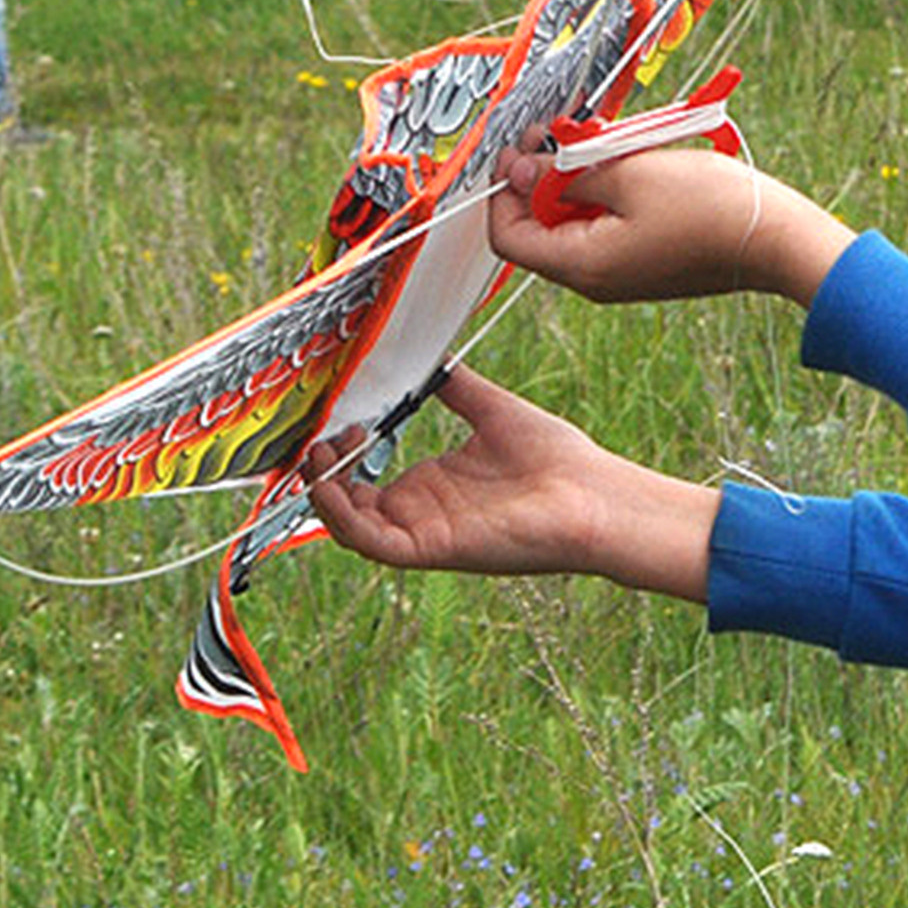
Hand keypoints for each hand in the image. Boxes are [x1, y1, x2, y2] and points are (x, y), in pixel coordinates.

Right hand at [302, 366, 716, 599]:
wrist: (592, 493)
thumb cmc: (555, 459)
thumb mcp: (494, 411)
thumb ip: (459, 388)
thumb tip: (435, 359)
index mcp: (434, 483)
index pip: (366, 477)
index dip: (342, 449)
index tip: (336, 414)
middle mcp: (422, 510)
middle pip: (348, 501)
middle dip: (324, 468)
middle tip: (318, 433)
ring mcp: (425, 531)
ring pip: (351, 525)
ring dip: (324, 492)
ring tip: (315, 454)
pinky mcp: (433, 548)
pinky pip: (373, 543)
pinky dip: (343, 518)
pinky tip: (328, 485)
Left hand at [488, 143, 851, 308]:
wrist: (777, 239)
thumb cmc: (709, 207)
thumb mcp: (628, 172)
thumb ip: (565, 173)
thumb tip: (520, 170)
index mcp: (582, 265)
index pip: (508, 235)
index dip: (504, 187)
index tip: (520, 145)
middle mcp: (594, 279)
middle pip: (540, 227)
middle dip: (543, 176)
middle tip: (559, 131)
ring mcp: (621, 274)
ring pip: (574, 222)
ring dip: (578, 178)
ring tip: (602, 140)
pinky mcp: (645, 263)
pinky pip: (606, 226)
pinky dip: (605, 192)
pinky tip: (627, 161)